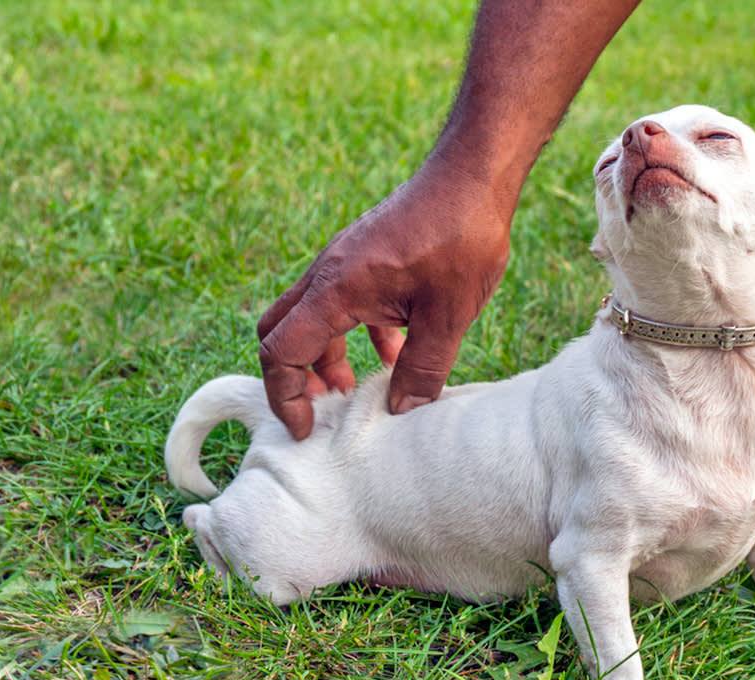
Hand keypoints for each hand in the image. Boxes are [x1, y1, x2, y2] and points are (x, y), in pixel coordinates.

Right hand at [257, 153, 511, 438]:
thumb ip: (422, 369)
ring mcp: (345, 262)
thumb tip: (403, 411)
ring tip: (355, 389)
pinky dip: (354, 333)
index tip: (305, 429)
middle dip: (294, 377)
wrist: (474, 176)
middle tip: (323, 410)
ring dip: (325, 357)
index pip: (281, 352)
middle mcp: (328, 274)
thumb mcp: (447, 318)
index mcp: (336, 290)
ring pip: (312, 318)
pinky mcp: (366, 257)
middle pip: (281, 332)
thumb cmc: (461, 238)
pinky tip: (393, 352)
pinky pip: (343, 302)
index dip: (285, 397)